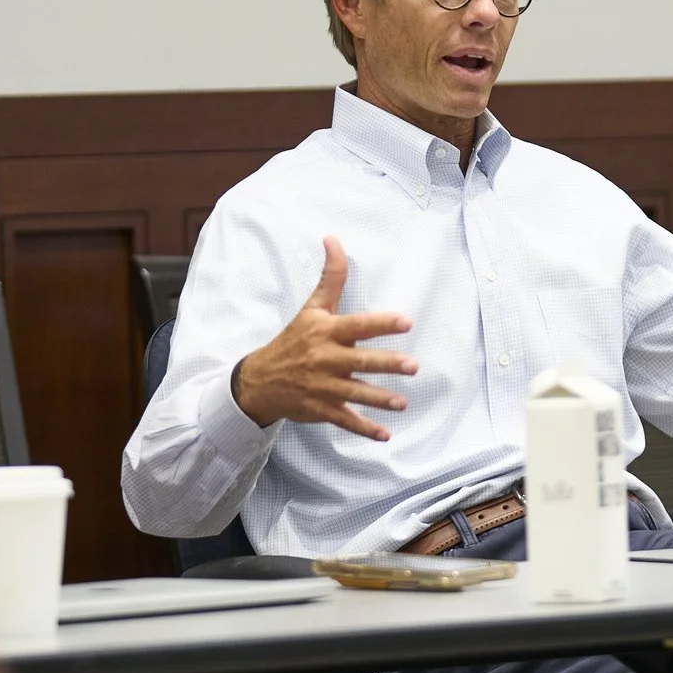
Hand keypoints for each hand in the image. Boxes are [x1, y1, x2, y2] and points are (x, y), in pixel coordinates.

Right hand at [230, 237, 416, 440]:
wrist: (260, 379)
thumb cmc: (294, 340)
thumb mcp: (311, 308)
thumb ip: (330, 278)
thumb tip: (333, 238)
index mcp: (325, 332)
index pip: (357, 325)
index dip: (380, 323)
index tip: (405, 322)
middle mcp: (324, 358)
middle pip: (359, 361)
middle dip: (386, 364)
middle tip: (412, 366)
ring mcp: (322, 386)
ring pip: (354, 393)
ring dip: (379, 399)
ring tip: (402, 402)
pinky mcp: (321, 408)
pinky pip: (345, 419)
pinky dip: (364, 428)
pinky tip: (385, 434)